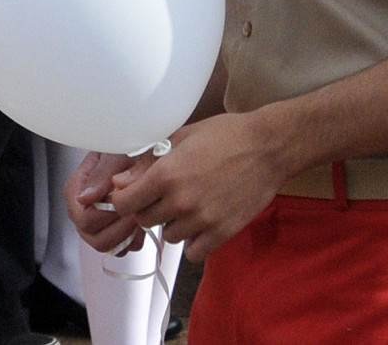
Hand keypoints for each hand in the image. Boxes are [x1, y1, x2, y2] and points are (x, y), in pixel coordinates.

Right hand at [68, 147, 150, 253]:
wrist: (142, 150)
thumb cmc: (125, 147)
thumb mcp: (115, 153)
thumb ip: (102, 173)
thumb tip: (84, 198)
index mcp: (76, 190)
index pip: (84, 220)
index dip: (106, 215)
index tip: (124, 201)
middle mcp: (84, 210)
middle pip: (96, 239)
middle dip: (121, 227)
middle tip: (137, 208)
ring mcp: (99, 223)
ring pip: (110, 246)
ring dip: (129, 234)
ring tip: (141, 211)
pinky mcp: (115, 229)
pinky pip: (125, 247)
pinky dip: (136, 237)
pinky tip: (143, 217)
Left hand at [103, 111, 291, 252]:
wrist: (268, 147)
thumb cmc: (225, 135)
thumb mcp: (181, 137)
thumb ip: (146, 162)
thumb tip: (119, 182)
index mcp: (166, 174)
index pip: (124, 203)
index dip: (125, 199)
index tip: (132, 194)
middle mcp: (181, 201)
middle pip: (145, 221)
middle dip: (149, 209)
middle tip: (165, 195)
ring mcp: (202, 220)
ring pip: (169, 236)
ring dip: (173, 224)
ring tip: (189, 205)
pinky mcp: (222, 233)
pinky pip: (194, 253)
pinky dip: (194, 242)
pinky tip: (201, 223)